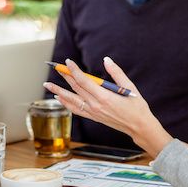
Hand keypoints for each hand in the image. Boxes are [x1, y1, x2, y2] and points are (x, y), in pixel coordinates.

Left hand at [43, 57, 172, 156]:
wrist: (139, 127)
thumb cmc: (137, 107)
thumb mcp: (129, 87)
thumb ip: (116, 73)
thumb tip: (107, 60)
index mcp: (104, 97)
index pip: (84, 81)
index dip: (74, 70)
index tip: (67, 62)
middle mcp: (95, 105)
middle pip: (75, 88)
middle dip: (65, 76)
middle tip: (55, 67)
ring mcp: (93, 112)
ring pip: (72, 99)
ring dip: (59, 91)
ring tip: (48, 84)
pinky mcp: (93, 117)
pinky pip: (76, 109)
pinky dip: (66, 103)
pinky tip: (59, 98)